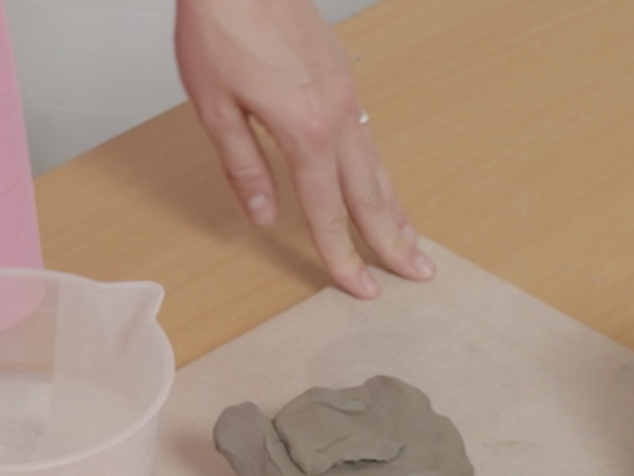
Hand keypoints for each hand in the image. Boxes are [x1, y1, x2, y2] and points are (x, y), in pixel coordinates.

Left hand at [174, 0, 433, 295]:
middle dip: (393, 240)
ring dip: (395, 207)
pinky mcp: (343, 77)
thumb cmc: (220, 27)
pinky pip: (370, 138)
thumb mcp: (216, 106)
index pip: (327, 211)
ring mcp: (346, 94)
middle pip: (370, 193)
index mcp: (305, 130)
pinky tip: (381, 185)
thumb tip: (264, 217)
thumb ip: (243, 167)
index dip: (342, 256)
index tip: (360, 289)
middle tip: (417, 274)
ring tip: (412, 240)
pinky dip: (381, 171)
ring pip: (377, 165)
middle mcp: (337, 114)